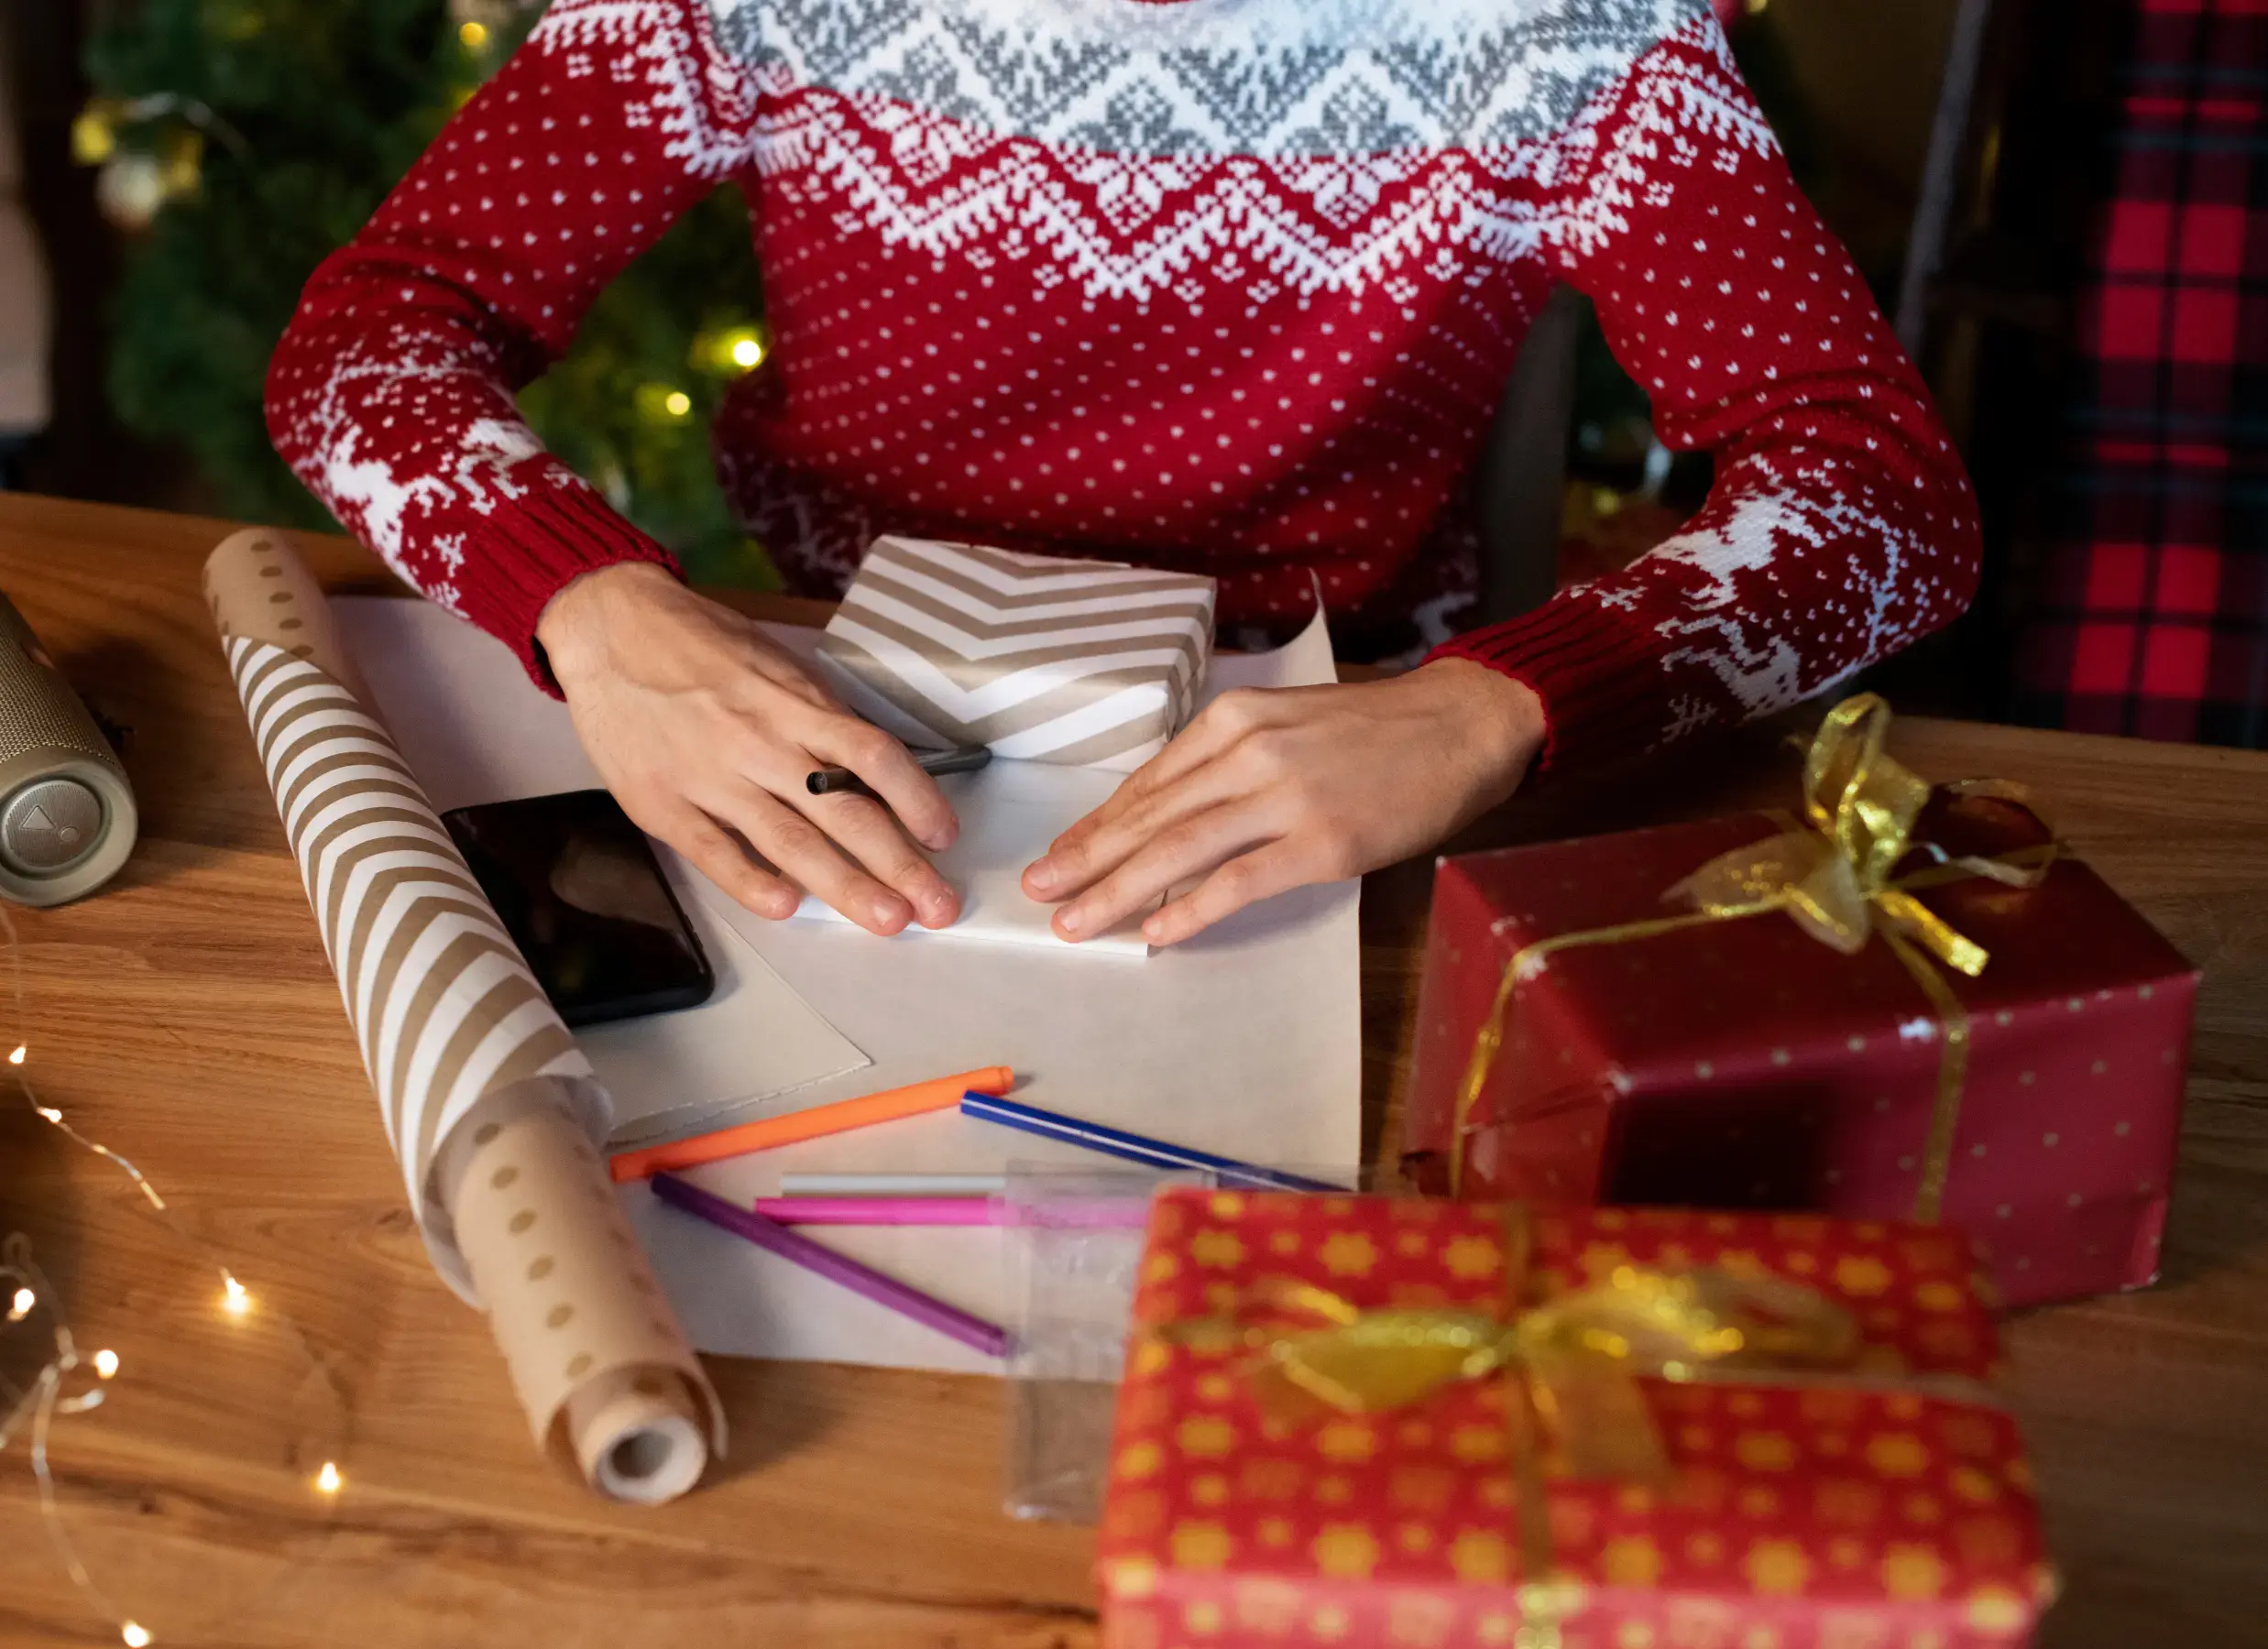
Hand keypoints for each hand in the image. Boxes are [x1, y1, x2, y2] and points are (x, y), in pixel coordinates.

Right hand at [537, 563, 961, 935]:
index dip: (917, 798)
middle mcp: (759, 740)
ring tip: (887, 919)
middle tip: (937, 906)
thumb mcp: (772, 663)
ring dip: (844, 886)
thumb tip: (870, 769)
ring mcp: (709, 774)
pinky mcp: (661, 802)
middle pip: (843, 811)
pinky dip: (751, 882)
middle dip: (899, 865)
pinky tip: (786, 907)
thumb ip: (817, 715)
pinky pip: (714, 851)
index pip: (872, 756)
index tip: (944, 835)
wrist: (608, 625)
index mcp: (793, 703)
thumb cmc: (698, 644)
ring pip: (790, 840)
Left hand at [1023, 660, 1544, 945]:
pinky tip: (1155, 932)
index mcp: (1233, 721)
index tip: (1059, 856)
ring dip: (1117, 890)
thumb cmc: (1376, 731)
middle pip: (1149, 816)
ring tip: (1074, 921)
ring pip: (1178, 850)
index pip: (1148, 783)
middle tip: (1039, 892)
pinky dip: (1190, 909)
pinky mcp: (1320, 842)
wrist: (1461, 725)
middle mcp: (1248, 752)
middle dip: (1086, 859)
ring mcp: (1284, 797)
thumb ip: (1230, 762)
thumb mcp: (1287, 723)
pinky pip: (1237, 882)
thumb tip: (1172, 815)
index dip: (1097, 825)